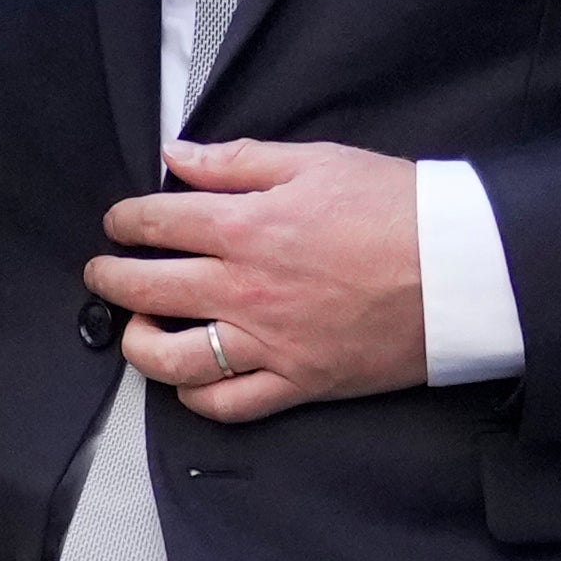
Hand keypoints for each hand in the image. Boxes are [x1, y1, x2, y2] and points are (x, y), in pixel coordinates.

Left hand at [86, 138, 424, 422]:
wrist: (459, 270)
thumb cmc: (395, 207)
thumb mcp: (317, 161)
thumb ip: (239, 161)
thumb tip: (178, 156)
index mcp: (246, 227)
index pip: (157, 223)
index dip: (126, 219)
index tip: (118, 220)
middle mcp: (245, 289)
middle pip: (147, 290)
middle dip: (111, 279)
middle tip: (102, 272)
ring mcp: (268, 342)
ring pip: (173, 360)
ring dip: (139, 344)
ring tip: (135, 329)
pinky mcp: (297, 382)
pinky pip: (229, 404)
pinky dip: (196, 397)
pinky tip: (187, 380)